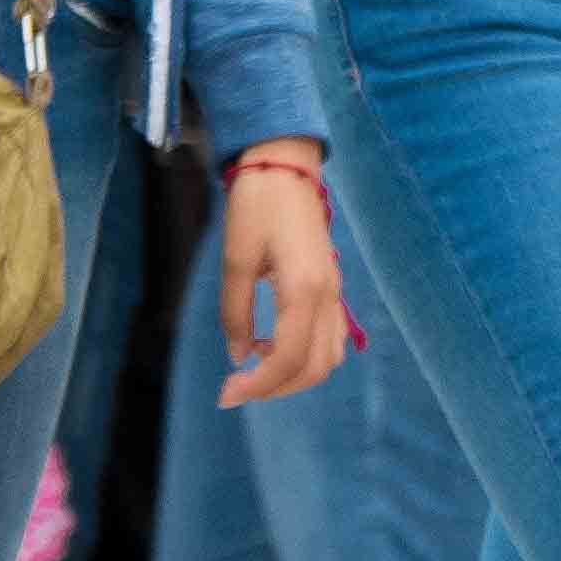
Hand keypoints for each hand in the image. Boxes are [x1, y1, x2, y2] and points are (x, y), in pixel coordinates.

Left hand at [211, 152, 352, 406]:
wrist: (284, 166)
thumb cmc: (256, 206)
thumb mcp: (235, 259)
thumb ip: (236, 313)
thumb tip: (238, 357)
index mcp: (305, 290)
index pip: (288, 359)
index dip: (257, 386)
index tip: (226, 394)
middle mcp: (328, 296)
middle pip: (314, 368)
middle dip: (275, 388)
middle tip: (236, 387)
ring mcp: (335, 291)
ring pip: (328, 357)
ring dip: (293, 373)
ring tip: (255, 363)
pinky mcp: (331, 286)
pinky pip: (329, 338)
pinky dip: (304, 354)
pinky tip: (272, 343)